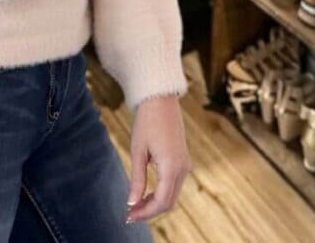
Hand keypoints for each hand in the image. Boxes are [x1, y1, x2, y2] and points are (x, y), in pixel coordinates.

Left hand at [126, 95, 190, 223]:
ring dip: (155, 203)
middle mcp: (182, 167)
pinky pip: (174, 184)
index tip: (129, 216)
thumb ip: (137, 180)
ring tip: (135, 206)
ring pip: (172, 195)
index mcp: (171, 166)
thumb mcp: (138, 151)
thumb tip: (132, 204)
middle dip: (150, 211)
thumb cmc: (147, 122)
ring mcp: (185, 163)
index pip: (161, 201)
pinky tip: (146, 193)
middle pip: (169, 202)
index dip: (145, 213)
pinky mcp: (183, 160)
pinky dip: (161, 193)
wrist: (160, 99)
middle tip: (130, 215)